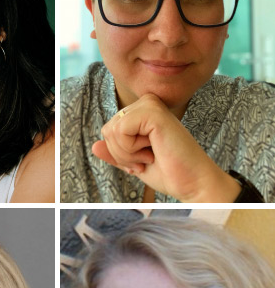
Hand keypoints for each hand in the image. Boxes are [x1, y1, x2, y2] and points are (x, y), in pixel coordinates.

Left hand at [92, 94, 239, 201]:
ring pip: (111, 130)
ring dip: (127, 154)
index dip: (119, 154)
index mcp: (143, 114)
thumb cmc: (169, 173)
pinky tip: (153, 150)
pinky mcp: (153, 111)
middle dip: (121, 154)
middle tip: (147, 159)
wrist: (193, 183)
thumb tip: (94, 145)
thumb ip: (114, 154)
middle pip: (107, 130)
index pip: (108, 131)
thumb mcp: (134, 163)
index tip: (143, 160)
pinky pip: (119, 130)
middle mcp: (147, 104)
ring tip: (151, 155)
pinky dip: (130, 149)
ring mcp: (150, 105)